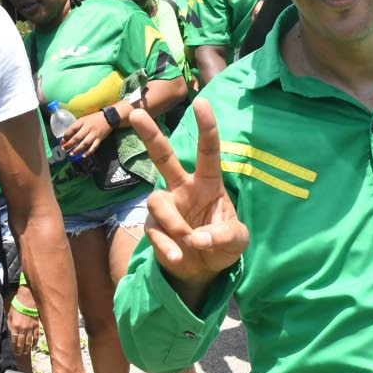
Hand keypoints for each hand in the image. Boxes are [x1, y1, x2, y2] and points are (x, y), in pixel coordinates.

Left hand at [7, 286, 39, 357]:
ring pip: (28, 341)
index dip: (14, 346)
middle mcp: (23, 329)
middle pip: (21, 342)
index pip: (14, 340)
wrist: (28, 299)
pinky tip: (34, 346)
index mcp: (15, 326)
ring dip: (27, 348)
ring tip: (25, 352)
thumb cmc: (17, 306)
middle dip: (20, 349)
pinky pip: (36, 336)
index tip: (14, 351)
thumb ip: (10, 324)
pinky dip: (35, 342)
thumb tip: (11, 332)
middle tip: (19, 354)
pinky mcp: (36, 326)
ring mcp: (30, 328)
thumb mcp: (9, 315)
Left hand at [61, 110, 113, 158]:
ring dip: (77, 150)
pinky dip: (88, 152)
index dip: (66, 135)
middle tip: (64, 149)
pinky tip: (83, 156)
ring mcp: (94, 134)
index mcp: (83, 121)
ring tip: (71, 154)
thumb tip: (68, 135)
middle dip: (69, 144)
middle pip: (77, 137)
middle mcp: (88, 128)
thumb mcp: (84, 118)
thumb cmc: (94, 118)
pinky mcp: (100, 139)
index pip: (73, 128)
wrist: (109, 118)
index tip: (62, 140)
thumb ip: (77, 126)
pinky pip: (94, 147)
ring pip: (85, 143)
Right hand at [128, 98, 249, 295]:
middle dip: (150, 135)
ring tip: (191, 242)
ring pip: (157, 201)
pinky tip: (179, 256)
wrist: (203, 270)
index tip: (201, 102)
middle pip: (163, 157)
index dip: (206, 127)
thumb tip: (200, 238)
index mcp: (208, 183)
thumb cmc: (222, 243)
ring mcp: (166, 206)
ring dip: (174, 223)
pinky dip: (168, 246)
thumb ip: (227, 236)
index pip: (207, 151)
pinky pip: (155, 231)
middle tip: (135, 114)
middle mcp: (183, 189)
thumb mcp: (237, 241)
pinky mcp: (153, 227)